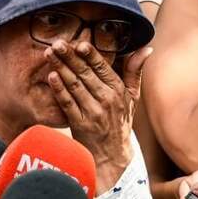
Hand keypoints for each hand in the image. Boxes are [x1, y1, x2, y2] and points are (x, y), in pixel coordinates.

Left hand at [45, 40, 151, 191]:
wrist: (112, 155)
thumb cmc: (121, 122)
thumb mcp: (132, 97)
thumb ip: (135, 71)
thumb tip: (147, 48)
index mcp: (118, 90)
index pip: (103, 68)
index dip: (91, 55)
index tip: (81, 43)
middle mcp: (106, 100)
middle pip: (85, 74)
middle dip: (70, 57)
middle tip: (58, 43)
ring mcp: (93, 112)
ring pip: (75, 86)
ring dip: (61, 68)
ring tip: (50, 54)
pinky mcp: (80, 124)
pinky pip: (68, 103)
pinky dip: (59, 90)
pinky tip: (51, 76)